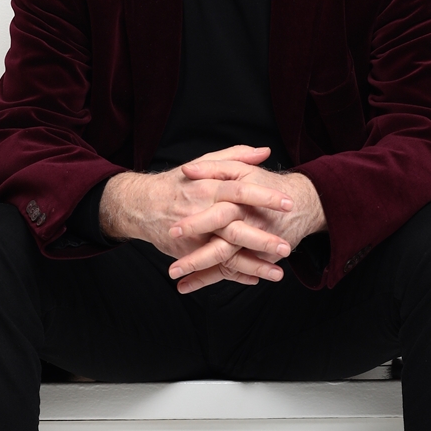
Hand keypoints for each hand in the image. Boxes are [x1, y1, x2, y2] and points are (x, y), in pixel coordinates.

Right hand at [98, 146, 297, 289]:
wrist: (141, 204)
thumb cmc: (178, 182)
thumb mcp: (204, 163)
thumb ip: (236, 157)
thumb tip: (265, 151)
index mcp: (209, 187)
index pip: (241, 191)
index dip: (265, 197)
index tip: (289, 204)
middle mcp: (203, 212)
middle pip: (235, 227)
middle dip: (262, 239)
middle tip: (287, 247)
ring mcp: (196, 236)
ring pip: (227, 253)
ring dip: (253, 265)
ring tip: (277, 273)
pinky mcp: (189, 251)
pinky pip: (214, 266)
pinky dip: (234, 274)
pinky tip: (255, 279)